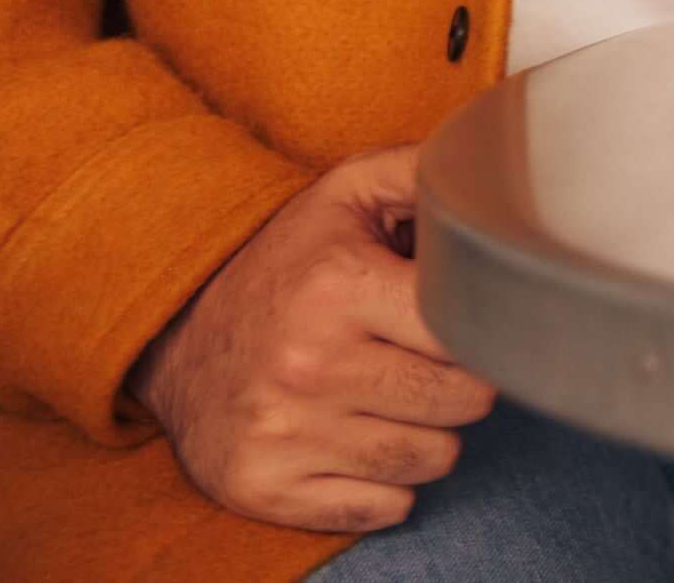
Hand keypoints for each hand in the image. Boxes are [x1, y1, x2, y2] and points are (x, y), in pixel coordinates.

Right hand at [129, 146, 494, 534]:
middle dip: (464, 382)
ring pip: (431, 457)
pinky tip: (365, 440)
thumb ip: (425, 173)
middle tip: (431, 360)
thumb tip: (502, 166)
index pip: (468, 330)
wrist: (171, 334)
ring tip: (399, 397)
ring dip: (432, 433)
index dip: (483, 326)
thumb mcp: (346, 195)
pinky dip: (390, 483)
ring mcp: (283, 434)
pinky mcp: (263, 487)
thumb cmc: (286, 262)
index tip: (471, 318)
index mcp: (338, 288)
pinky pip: (382, 507)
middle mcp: (308, 366)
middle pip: (462, 401)